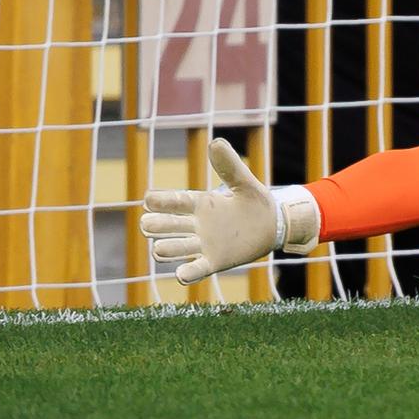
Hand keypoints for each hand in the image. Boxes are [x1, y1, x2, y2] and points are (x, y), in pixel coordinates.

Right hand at [139, 138, 318, 283]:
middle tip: (146, 225)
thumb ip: (230, 166)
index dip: (163, 201)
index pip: (177, 201)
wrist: (272, 226)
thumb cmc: (255, 201)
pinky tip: (180, 276)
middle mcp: (197, 225)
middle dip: (159, 225)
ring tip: (157, 250)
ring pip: (178, 248)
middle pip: (171, 225)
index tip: (148, 199)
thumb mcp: (244, 181)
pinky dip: (188, 273)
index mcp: (201, 203)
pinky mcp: (215, 262)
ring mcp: (203, 245)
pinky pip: (198, 268)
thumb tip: (215, 142)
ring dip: (168, 249)